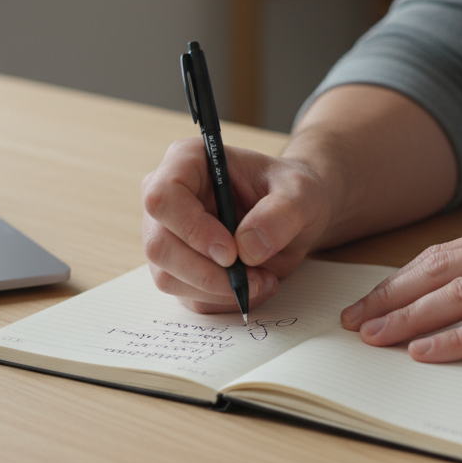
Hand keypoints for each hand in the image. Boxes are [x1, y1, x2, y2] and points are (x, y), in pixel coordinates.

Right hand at [142, 137, 330, 313]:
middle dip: (207, 273)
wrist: (294, 217)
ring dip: (219, 291)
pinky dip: (223, 301)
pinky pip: (188, 297)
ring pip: (169, 278)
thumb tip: (246, 249)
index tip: (231, 253)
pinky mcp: (178, 268)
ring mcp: (168, 236)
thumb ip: (281, 214)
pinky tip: (253, 285)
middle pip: (159, 246)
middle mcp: (167, 199)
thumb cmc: (292, 193)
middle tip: (253, 277)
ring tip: (263, 279)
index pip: (163, 198)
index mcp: (187, 161)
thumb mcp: (302, 194)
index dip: (192, 230)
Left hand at [340, 218, 461, 362]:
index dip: (400, 280)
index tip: (368, 302)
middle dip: (390, 296)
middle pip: (437, 268)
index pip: (443, 254)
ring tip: (376, 337)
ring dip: (410, 317)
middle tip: (354, 322)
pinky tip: (425, 351)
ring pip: (457, 291)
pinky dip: (455, 337)